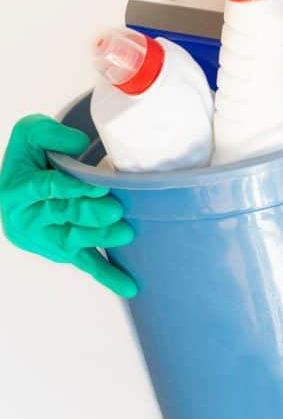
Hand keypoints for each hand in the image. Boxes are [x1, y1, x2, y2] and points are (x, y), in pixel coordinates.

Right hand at [0, 115, 136, 297]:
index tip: (100, 186)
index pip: (47, 190)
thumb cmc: (28, 155)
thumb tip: (81, 146)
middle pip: (63, 217)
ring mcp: (45, 239)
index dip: (74, 188)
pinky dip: (107, 274)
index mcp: (19, 190)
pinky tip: (128, 286)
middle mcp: (29, 219)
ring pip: (74, 241)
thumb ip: (52, 135)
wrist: (18, 181)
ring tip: (125, 233)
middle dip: (90, 215)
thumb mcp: (31, 132)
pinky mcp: (61, 250)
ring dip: (100, 239)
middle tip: (115, 211)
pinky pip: (85, 262)